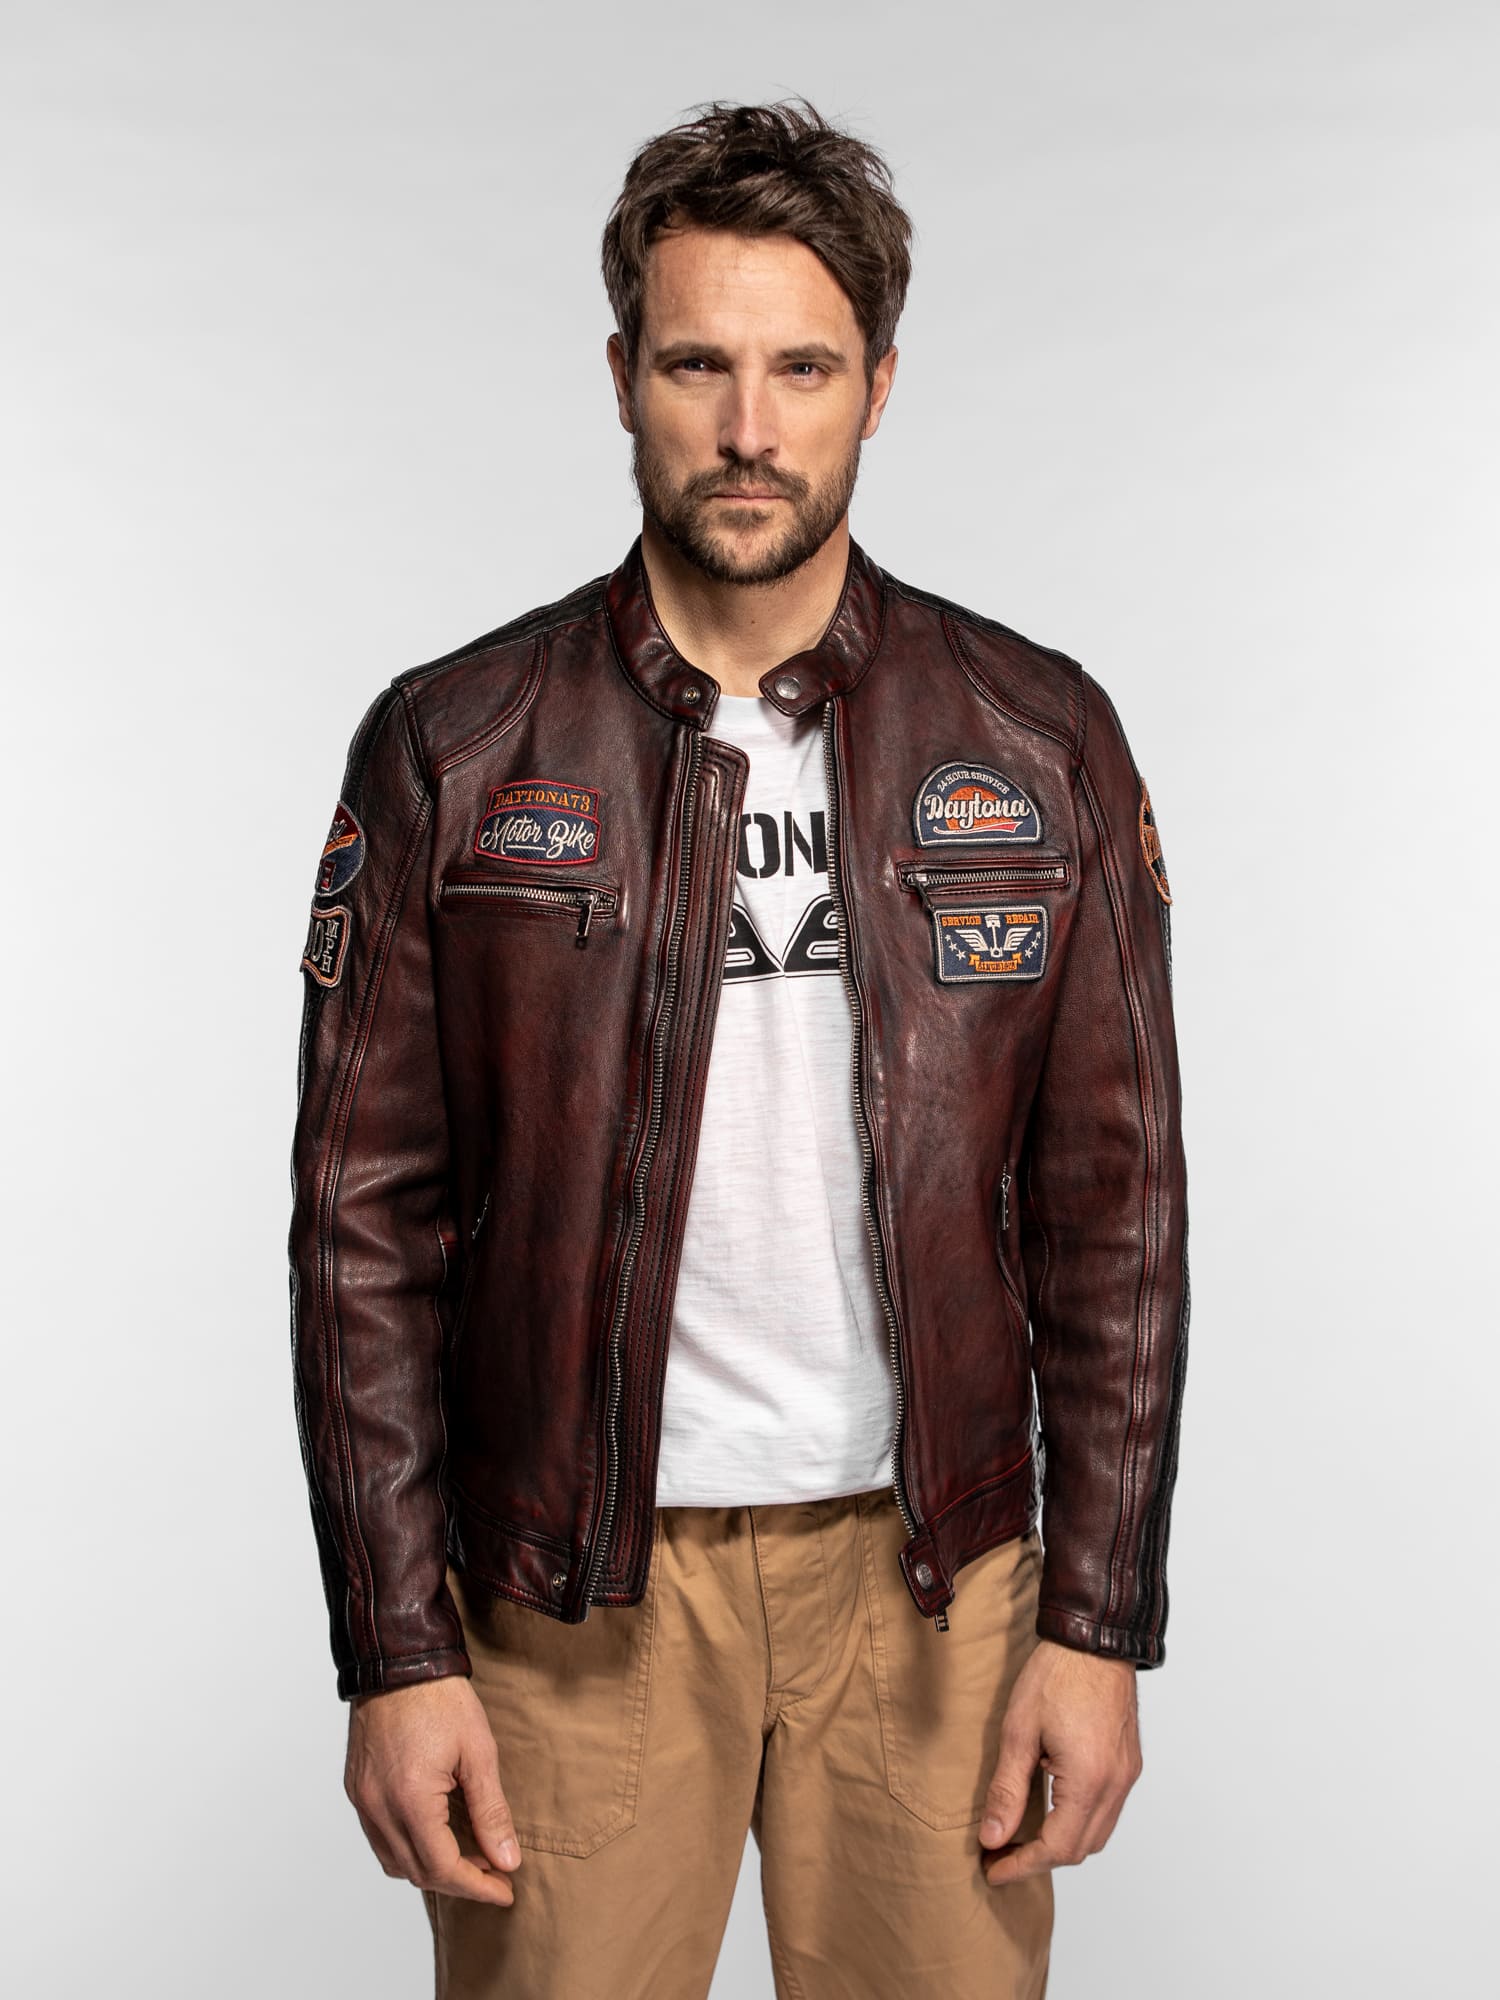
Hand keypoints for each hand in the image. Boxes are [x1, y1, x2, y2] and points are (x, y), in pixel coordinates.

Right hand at [344, 1675, 522, 1905]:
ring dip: (430, 1868)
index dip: (477, 1886)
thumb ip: (492, 1812)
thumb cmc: (441, 1698)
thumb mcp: (479, 1752)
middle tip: (494, 1874)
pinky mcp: (355, 1790)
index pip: (443, 1868)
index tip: (505, 1890)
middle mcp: (378, 1807)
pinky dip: (407, 1848)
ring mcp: (362, 1800)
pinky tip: (435, 1834)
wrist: (399, 1660)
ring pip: (394, 1861)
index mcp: (410, 1800)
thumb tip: (507, 1860)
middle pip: (417, 1872)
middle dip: (459, 1880)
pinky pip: (379, 1838)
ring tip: (468, 1856)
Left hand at [978, 1638, 1142, 1885]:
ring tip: (1022, 1836)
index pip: (1056, 1848)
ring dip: (1061, 1842)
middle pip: (1080, 1849)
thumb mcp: (1018, 1731)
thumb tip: (993, 1837)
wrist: (1094, 1639)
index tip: (992, 1870)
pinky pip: (1107, 1810)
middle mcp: (1115, 1785)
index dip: (1021, 1865)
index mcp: (1089, 1780)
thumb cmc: (1056, 1676)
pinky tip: (1051, 1808)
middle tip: (1000, 1854)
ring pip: (1097, 1833)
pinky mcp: (1129, 1764)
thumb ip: (1006, 1790)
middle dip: (1039, 1859)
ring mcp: (1126, 1775)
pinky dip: (1079, 1820)